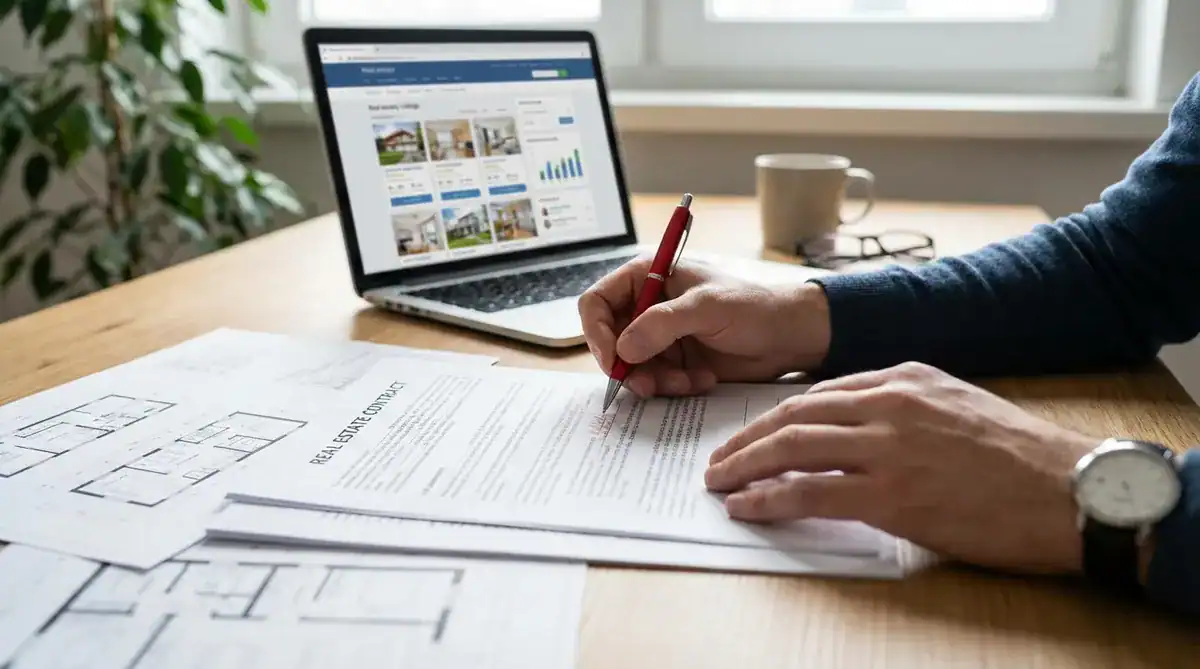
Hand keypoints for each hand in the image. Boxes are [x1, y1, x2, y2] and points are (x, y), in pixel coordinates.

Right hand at [578, 256, 830, 396]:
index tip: (613, 360)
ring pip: (631, 366)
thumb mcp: (707, 308)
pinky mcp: (674, 361)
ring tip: (687, 381)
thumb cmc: (754, 307)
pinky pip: (654, 381)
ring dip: (654, 380)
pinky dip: (672, 387)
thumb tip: (623, 349)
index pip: (598, 302)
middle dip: (627, 365)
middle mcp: (648, 305)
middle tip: (647, 384)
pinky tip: (701, 380)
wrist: (790, 337)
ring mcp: (660, 335)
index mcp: (648, 276)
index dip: (597, 332)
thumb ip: (661, 324)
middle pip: (610, 339)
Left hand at [704, 362, 1097, 574]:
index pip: (819, 393)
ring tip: (720, 483)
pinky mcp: (891, 495)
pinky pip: (809, 492)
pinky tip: (746, 507)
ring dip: (745, 466)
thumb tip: (858, 427)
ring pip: (792, 447)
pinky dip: (769, 499)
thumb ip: (904, 408)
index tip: (753, 434)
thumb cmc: (1019, 457)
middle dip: (747, 439)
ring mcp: (887, 448)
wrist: (1071, 490)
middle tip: (719, 460)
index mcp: (904, 379)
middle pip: (793, 415)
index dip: (775, 416)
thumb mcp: (957, 407)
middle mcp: (889, 404)